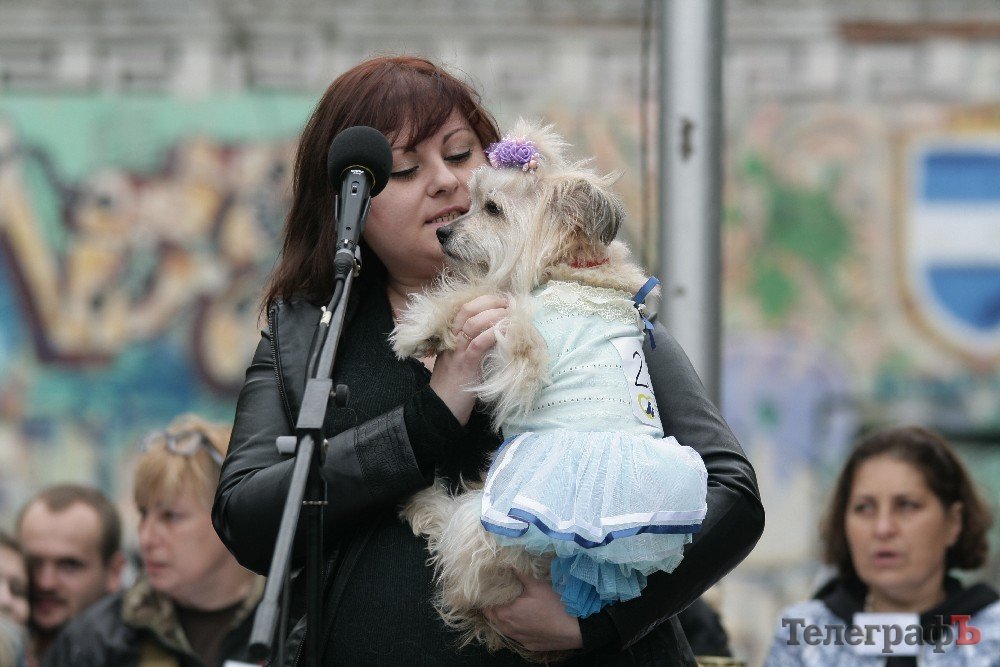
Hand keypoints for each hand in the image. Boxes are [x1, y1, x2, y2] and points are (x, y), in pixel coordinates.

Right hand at [429, 294, 507, 423]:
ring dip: (495, 314)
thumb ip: (474, 347)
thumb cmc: (454, 389)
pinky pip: (478, 343)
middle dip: (490, 301)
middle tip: (509, 303)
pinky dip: (493, 333)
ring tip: (511, 314)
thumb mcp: (462, 361)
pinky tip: (506, 330)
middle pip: (468, 309)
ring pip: (473, 322)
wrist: (439, 411)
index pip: (464, 309)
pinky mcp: (465, 365)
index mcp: (451, 337)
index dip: (484, 300)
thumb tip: (498, 335)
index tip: (502, 299)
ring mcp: (457, 351)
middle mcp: (452, 340)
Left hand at [483, 570, 582, 651]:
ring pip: (504, 629)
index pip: (486, 607)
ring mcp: (519, 639)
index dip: (486, 598)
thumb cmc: (553, 605)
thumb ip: (520, 574)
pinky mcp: (529, 645)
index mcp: (505, 614)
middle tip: (497, 596)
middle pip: (492, 619)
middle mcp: (508, 630)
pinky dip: (516, 627)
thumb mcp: (536, 585)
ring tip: (508, 607)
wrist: (573, 629)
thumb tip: (508, 562)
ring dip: (503, 619)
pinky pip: (517, 636)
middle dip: (492, 608)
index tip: (489, 590)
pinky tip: (523, 620)